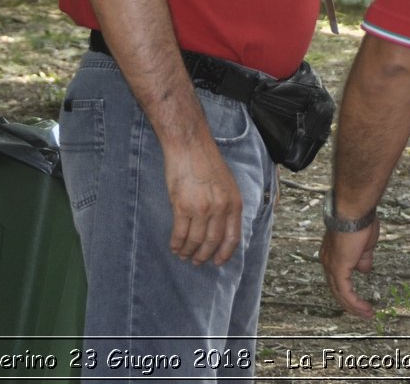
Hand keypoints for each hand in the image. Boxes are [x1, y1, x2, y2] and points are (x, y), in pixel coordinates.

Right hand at [165, 143, 242, 265]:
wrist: (190, 146)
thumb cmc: (207, 162)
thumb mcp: (227, 184)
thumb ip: (226, 206)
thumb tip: (221, 229)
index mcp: (234, 203)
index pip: (233, 237)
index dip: (225, 253)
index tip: (218, 262)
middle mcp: (220, 208)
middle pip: (213, 242)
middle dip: (204, 256)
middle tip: (197, 261)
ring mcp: (201, 208)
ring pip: (195, 241)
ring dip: (188, 251)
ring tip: (184, 255)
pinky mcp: (182, 207)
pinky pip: (179, 233)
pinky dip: (176, 244)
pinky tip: (175, 247)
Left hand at [321, 222, 380, 317]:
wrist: (354, 211)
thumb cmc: (359, 220)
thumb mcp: (365, 244)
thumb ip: (363, 258)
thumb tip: (364, 269)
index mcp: (332, 254)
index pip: (338, 277)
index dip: (348, 289)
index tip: (359, 297)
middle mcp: (328, 261)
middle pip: (336, 288)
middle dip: (350, 302)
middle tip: (363, 311)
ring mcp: (331, 265)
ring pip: (340, 293)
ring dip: (354, 306)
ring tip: (367, 314)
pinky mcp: (338, 269)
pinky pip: (345, 292)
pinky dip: (355, 302)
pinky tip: (365, 309)